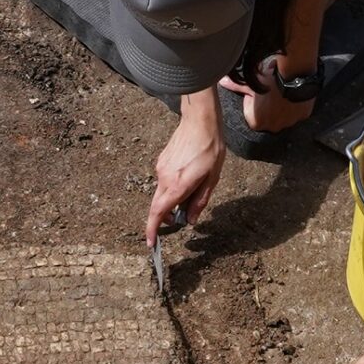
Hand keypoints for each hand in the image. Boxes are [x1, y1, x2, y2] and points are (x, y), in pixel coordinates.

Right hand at [146, 118, 225, 244]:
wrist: (200, 121)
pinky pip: (164, 181)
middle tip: (180, 218)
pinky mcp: (161, 162)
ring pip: (162, 193)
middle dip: (165, 217)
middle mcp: (165, 178)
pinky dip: (172, 187)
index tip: (150, 243)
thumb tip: (191, 219)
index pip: (158, 213)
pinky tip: (188, 175)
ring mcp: (161, 169)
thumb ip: (200, 201)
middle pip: (158, 206)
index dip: (152, 230)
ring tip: (193, 188)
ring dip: (172, 199)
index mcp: (178, 185)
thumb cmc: (210, 148)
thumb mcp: (212, 179)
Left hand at [227, 56, 314, 133]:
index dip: (255, 105)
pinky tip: (293, 94)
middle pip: (268, 118)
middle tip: (271, 93)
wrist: (293, 77)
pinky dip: (296, 105)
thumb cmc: (269, 82)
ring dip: (283, 107)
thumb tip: (221, 81)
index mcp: (256, 123)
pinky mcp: (302, 117)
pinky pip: (297, 113)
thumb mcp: (250, 85)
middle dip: (269, 108)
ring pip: (284, 116)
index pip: (253, 117)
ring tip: (282, 92)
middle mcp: (272, 128)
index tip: (258, 95)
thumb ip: (235, 86)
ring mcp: (288, 124)